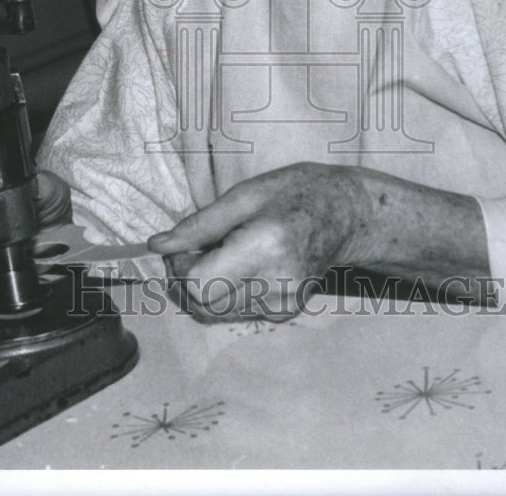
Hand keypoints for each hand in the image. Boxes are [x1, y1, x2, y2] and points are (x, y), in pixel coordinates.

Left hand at [148, 163, 489, 321]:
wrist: (348, 214)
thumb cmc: (297, 192)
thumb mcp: (245, 194)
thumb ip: (199, 224)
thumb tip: (157, 246)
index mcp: (265, 246)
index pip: (198, 282)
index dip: (176, 267)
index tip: (178, 246)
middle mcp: (276, 283)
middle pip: (202, 304)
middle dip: (183, 281)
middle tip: (188, 249)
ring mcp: (284, 303)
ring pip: (216, 313)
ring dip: (201, 287)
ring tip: (216, 252)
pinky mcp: (286, 312)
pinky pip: (236, 311)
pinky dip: (223, 292)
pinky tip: (236, 264)